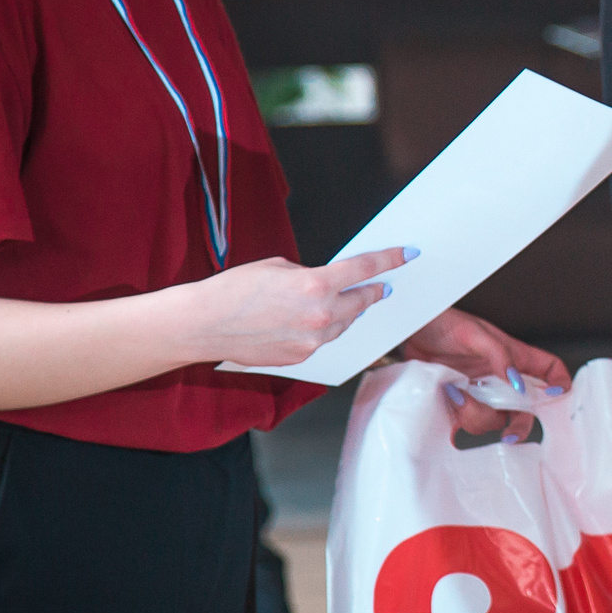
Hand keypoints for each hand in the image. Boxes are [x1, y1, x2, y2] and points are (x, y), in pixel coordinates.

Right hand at [186, 248, 410, 367]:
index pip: (366, 269)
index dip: (390, 260)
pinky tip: (314, 321)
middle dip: (373, 292)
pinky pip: (324, 340)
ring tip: (346, 302)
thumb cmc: (233, 290)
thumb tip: (325, 282)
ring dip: (348, 312)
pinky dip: (325, 329)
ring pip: (345, 324)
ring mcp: (312, 340)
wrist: (204, 324)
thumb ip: (309, 274)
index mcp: (317, 284)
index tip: (407, 255)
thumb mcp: (278, 267)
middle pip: (362, 301)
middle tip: (382, 286)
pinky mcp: (302, 357)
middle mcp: (321, 315)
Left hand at [401, 309, 570, 441]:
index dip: (559, 383)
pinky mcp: (458, 403)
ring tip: (456, 395)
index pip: (548, 370)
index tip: (556, 397)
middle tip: (509, 433)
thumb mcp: (475, 334)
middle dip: (520, 424)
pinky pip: (466, 424)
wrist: (409, 332)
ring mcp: (480, 393)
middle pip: (526, 408)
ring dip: (477, 415)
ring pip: (494, 419)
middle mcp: (500, 378)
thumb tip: (517, 382)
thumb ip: (500, 356)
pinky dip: (459, 422)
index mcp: (513, 356)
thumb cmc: (443, 323)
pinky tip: (449, 406)